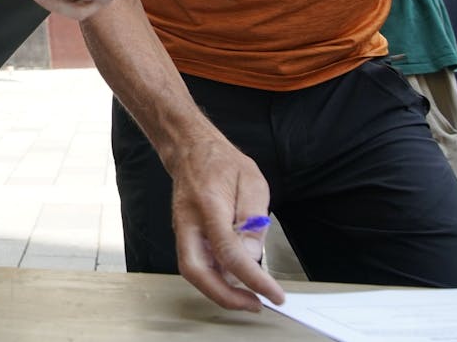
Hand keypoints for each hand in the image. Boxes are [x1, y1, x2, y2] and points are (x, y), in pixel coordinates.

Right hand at [166, 137, 284, 310]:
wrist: (190, 150)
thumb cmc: (221, 163)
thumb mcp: (252, 181)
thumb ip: (254, 219)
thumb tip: (251, 256)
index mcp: (209, 205)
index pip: (228, 251)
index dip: (252, 278)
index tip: (273, 294)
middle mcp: (189, 221)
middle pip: (195, 271)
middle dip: (224, 296)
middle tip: (253, 304)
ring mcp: (183, 230)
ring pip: (194, 272)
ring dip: (220, 291)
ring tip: (250, 296)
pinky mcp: (185, 236)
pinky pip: (197, 264)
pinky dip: (216, 279)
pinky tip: (236, 281)